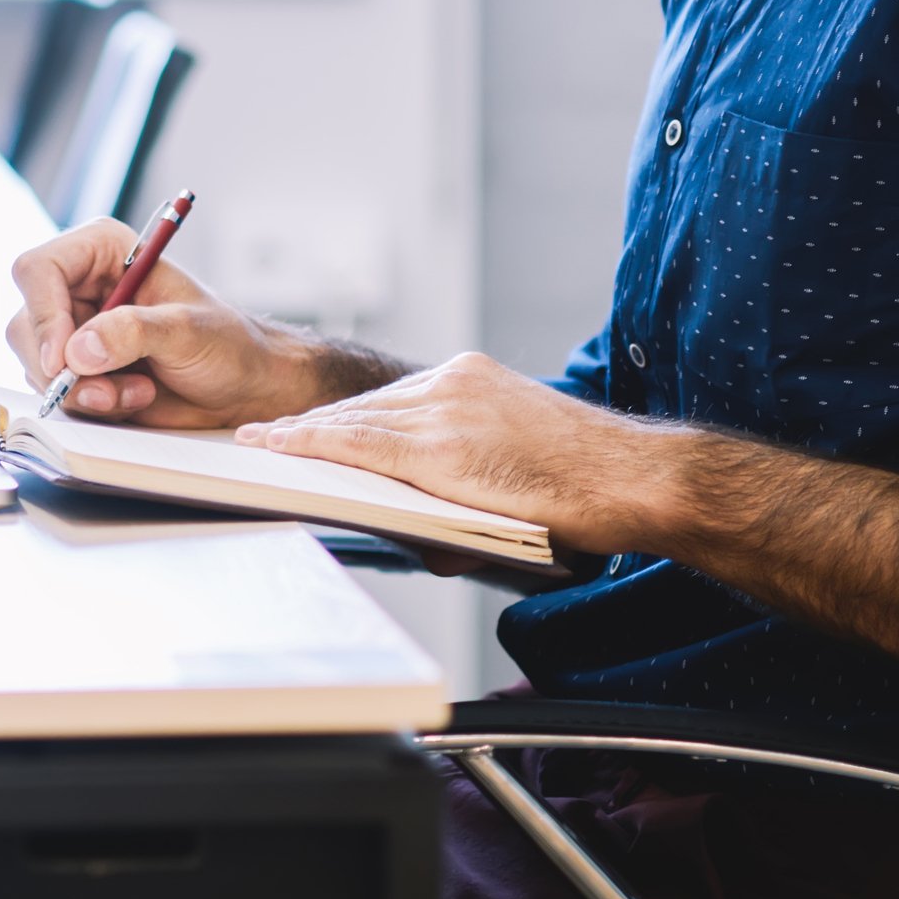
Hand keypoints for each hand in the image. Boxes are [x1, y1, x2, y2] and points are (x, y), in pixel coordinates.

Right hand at [4, 218, 330, 429]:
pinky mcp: (78, 370)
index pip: (38, 270)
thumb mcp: (187, 330)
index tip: (63, 359)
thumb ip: (134, 332)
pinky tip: (132, 400)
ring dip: (82, 391)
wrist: (244, 386)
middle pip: (27, 324)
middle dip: (64, 368)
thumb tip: (79, 350)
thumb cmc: (227, 343)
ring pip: (36, 364)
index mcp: (101, 251)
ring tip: (138, 393)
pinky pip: (55, 392)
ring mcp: (74, 331)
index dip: (43, 314)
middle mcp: (79, 287)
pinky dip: (89, 405)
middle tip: (110, 391)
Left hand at [244, 354, 898, 669]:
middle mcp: (454, 379)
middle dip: (315, 430)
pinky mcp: (444, 437)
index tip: (298, 430)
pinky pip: (362, 440)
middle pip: (363, 406)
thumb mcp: (513, 468)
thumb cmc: (586, 489)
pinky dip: (316, 444)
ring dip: (308, 439)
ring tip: (262, 449)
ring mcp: (447, 404)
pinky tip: (281, 449)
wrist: (636, 480)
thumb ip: (458, 476)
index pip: (386, 402)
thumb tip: (413, 518)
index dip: (337, 419)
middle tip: (263, 443)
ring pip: (357, 420)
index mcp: (472, 380)